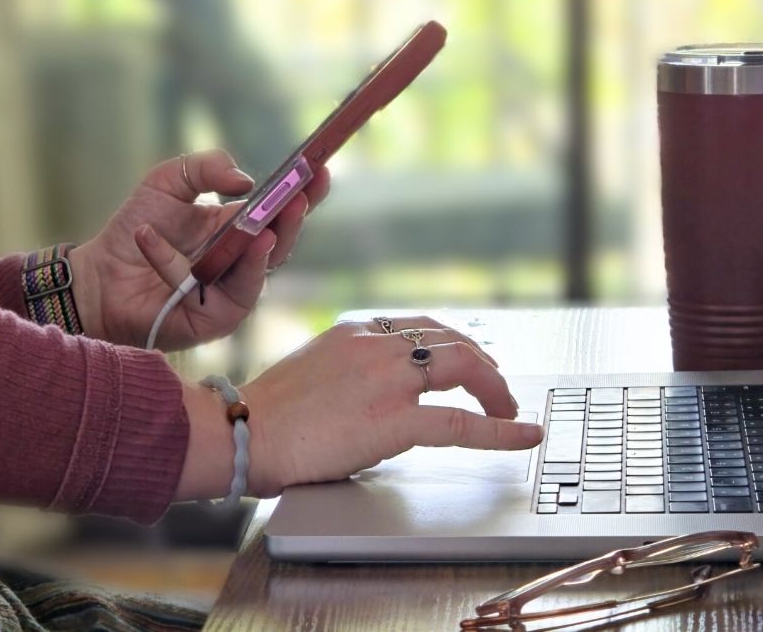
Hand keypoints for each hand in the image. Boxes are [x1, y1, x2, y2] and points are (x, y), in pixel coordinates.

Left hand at [69, 149, 330, 350]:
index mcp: (240, 228)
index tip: (320, 170)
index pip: (282, 210)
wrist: (97, 278)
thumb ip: (205, 167)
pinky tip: (149, 240)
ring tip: (264, 229)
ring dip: (263, 250)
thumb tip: (246, 182)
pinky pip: (217, 296)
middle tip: (298, 200)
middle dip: (293, 221)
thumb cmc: (135, 230)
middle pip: (282, 242)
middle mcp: (243, 261)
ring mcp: (232, 293)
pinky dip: (181, 267)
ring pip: (260, 272)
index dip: (305, 193)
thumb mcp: (168, 181)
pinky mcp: (216, 320)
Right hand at [175, 316, 544, 499]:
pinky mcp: (394, 420)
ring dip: (495, 389)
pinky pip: (461, 423)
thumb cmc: (265, 414)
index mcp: (357, 330)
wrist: (240, 435)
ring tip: (509, 409)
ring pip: (464, 368)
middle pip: (452, 341)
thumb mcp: (312, 368)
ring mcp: (389, 379)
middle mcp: (378, 345)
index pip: (423, 326)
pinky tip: (522, 433)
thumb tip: (372, 387)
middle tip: (498, 388)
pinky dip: (500, 429)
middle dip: (483, 364)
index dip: (456, 343)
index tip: (470, 357)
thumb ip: (350, 367)